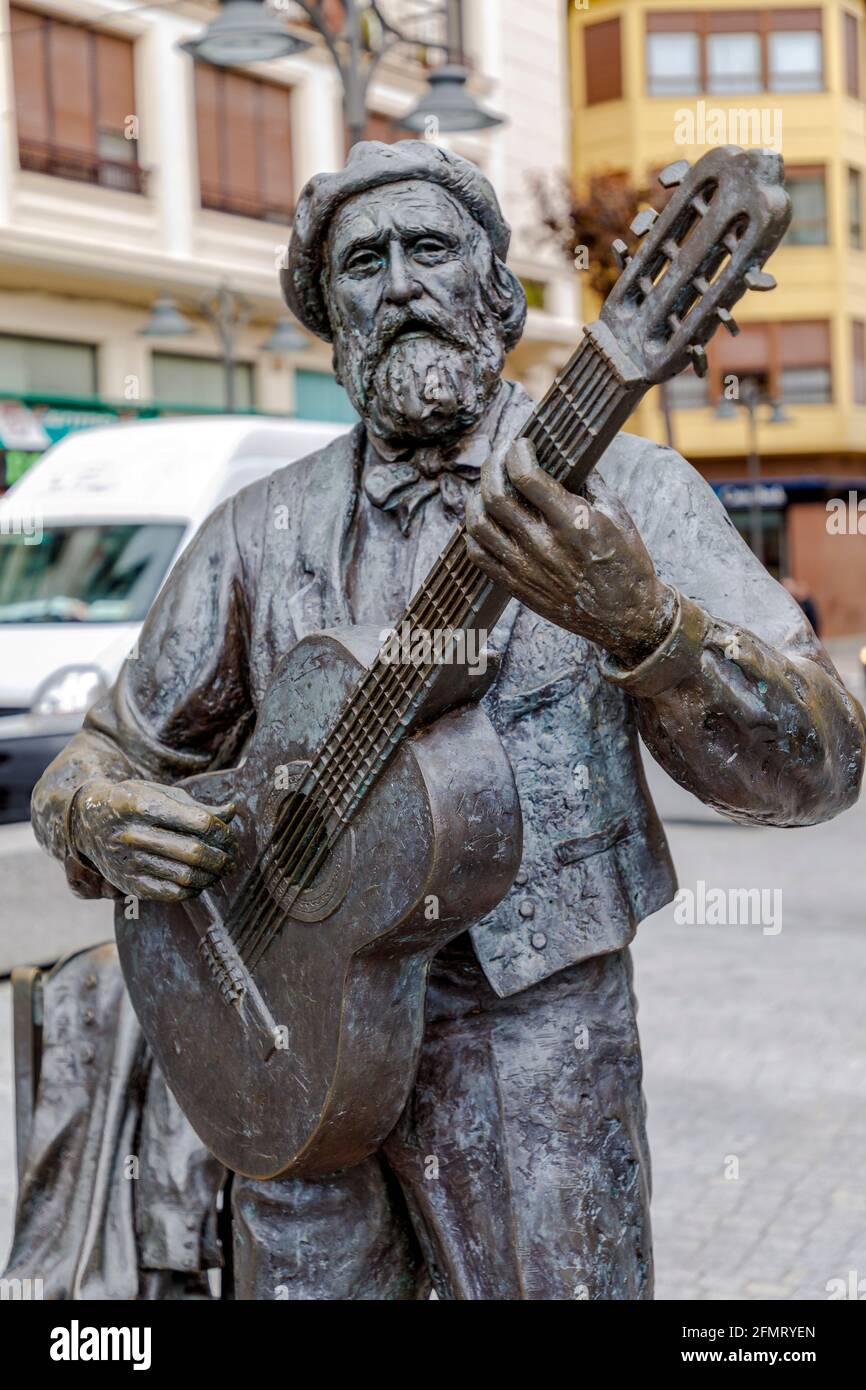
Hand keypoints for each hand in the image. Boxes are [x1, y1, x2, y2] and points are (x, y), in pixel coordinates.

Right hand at [70, 777, 236, 902]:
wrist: (86, 821)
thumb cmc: (132, 802)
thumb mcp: (159, 793)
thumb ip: (196, 806)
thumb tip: (232, 812)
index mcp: (142, 805)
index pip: (197, 822)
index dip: (221, 831)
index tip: (228, 835)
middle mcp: (132, 835)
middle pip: (193, 852)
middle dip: (221, 856)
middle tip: (232, 857)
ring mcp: (129, 862)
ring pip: (185, 876)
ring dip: (212, 875)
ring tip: (221, 870)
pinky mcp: (128, 884)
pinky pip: (171, 894)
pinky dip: (193, 890)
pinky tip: (201, 881)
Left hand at [465, 438, 677, 666]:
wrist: (624, 616)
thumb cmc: (626, 561)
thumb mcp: (618, 514)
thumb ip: (589, 482)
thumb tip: (567, 453)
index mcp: (572, 523)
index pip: (527, 476)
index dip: (517, 452)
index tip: (520, 443)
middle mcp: (544, 546)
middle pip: (495, 495)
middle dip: (492, 465)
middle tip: (500, 455)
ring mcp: (526, 568)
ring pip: (479, 524)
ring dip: (478, 496)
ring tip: (488, 486)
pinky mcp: (516, 586)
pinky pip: (478, 555)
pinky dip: (474, 531)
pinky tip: (485, 519)